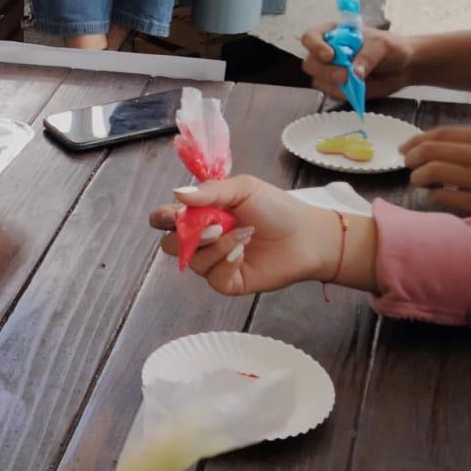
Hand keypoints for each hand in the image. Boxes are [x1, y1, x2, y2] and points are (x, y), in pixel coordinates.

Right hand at [146, 174, 350, 295]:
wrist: (307, 236)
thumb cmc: (276, 209)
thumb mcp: (243, 189)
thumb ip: (210, 191)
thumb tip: (177, 194)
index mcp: (200, 215)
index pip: (164, 219)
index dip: (162, 218)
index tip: (175, 215)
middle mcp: (201, 240)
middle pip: (170, 244)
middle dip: (189, 236)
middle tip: (216, 227)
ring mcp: (212, 262)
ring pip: (192, 262)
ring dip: (216, 247)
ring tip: (245, 236)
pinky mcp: (226, 281)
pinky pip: (212, 277)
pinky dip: (226, 263)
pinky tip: (243, 253)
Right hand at [299, 24, 414, 102]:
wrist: (403, 68)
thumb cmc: (391, 48)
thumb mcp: (382, 45)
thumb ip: (368, 56)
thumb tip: (354, 73)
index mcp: (333, 34)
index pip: (310, 38)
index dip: (315, 46)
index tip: (330, 55)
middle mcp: (326, 52)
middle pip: (310, 63)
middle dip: (325, 71)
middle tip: (345, 76)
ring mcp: (329, 71)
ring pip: (317, 80)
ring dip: (333, 83)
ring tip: (355, 82)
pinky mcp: (336, 87)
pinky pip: (330, 93)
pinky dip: (342, 93)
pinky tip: (357, 88)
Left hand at [402, 126, 470, 214]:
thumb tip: (424, 144)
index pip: (442, 134)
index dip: (417, 139)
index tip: (404, 147)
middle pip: (431, 151)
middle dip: (412, 157)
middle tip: (409, 164)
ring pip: (432, 172)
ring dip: (418, 176)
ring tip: (421, 180)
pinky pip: (442, 197)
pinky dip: (433, 195)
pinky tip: (439, 194)